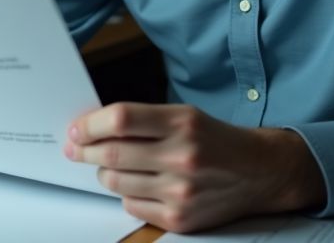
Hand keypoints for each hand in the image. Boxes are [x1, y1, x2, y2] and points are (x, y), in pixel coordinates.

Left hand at [64, 102, 324, 232]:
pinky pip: (131, 206)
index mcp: (181, 122)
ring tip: (110, 165)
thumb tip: (93, 127)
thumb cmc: (215, 140)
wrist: (258, 172)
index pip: (121, 119)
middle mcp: (182, 156)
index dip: (90, 124)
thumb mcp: (184, 116)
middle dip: (84, 150)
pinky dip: (127, 194)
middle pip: (112, 154)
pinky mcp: (179, 218)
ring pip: (116, 182)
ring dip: (105, 173)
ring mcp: (180, 191)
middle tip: (75, 148)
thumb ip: (143, 120)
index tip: (76, 129)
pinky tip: (139, 184)